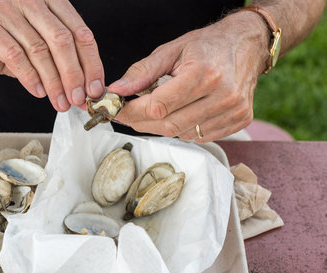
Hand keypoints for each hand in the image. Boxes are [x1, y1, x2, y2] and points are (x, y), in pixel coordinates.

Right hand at [0, 0, 104, 111]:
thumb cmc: (9, 49)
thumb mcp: (43, 51)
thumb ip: (66, 61)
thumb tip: (89, 89)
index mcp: (50, 2)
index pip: (80, 32)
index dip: (91, 63)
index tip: (95, 88)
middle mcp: (30, 0)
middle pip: (61, 40)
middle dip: (73, 74)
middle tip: (77, 98)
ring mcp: (7, 10)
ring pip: (39, 50)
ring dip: (53, 82)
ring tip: (59, 101)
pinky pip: (15, 56)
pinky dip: (30, 78)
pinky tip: (38, 91)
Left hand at [108, 11, 269, 141]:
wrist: (247, 43)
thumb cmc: (207, 45)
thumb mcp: (170, 51)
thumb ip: (142, 72)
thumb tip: (117, 90)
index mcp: (203, 74)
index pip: (158, 106)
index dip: (133, 111)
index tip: (118, 109)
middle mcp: (222, 94)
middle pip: (169, 125)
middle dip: (142, 122)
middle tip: (130, 114)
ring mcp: (234, 110)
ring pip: (183, 134)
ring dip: (164, 125)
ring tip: (162, 107)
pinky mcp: (240, 119)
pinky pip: (201, 137)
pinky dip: (185, 128)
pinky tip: (184, 111)